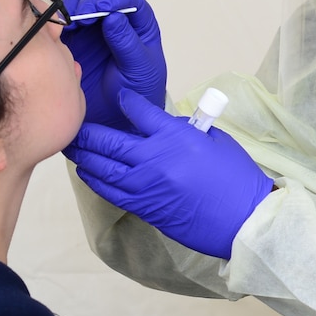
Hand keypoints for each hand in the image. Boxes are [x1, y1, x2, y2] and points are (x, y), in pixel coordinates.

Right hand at [60, 0, 166, 129]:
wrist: (117, 120)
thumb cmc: (138, 95)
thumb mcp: (138, 69)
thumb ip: (127, 43)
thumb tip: (114, 16)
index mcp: (140, 28)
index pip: (131, 3)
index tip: (105, 8)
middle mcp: (116, 25)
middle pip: (102, 0)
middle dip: (92, 3)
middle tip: (83, 16)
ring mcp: (93, 32)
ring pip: (81, 8)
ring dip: (73, 10)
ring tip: (70, 24)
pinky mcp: (73, 42)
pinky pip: (64, 25)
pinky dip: (58, 23)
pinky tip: (59, 32)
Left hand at [64, 89, 273, 258]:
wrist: (243, 219)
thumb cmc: (236, 178)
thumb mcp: (215, 140)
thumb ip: (184, 131)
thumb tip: (164, 128)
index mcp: (175, 136)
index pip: (138, 110)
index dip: (125, 100)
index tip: (118, 96)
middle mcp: (153, 159)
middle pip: (108, 141)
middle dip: (87, 131)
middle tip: (73, 124)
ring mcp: (145, 186)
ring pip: (101, 168)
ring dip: (84, 156)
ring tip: (73, 147)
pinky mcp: (143, 208)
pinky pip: (109, 191)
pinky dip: (95, 179)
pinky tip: (88, 172)